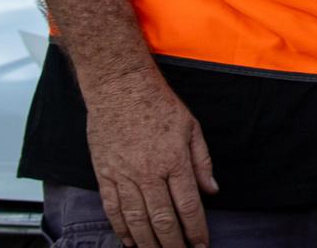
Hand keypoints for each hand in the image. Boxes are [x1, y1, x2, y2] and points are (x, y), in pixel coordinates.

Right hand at [84, 66, 218, 247]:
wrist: (119, 86)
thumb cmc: (157, 103)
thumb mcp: (191, 126)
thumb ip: (202, 161)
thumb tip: (212, 190)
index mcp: (174, 160)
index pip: (188, 206)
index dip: (196, 230)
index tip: (201, 245)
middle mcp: (149, 171)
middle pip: (163, 219)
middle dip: (173, 244)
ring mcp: (124, 174)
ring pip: (137, 219)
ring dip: (148, 243)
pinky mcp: (104, 173)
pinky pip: (112, 208)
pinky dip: (121, 229)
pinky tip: (129, 242)